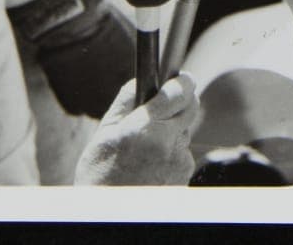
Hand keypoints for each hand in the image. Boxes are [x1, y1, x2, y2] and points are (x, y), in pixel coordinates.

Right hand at [74, 73, 198, 186]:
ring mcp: (179, 161)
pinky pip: (183, 152)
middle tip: (165, 105)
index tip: (179, 78)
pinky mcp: (184, 176)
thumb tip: (143, 78)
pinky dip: (172, 152)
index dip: (181, 80)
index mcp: (146, 128)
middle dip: (181, 100)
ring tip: (147, 146)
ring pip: (186, 130)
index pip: (180, 90)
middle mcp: (168, 143)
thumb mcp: (105, 133)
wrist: (108, 214)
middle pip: (191, 106)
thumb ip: (127, 100)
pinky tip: (152, 163)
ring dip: (174, 130)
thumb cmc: (100, 174)